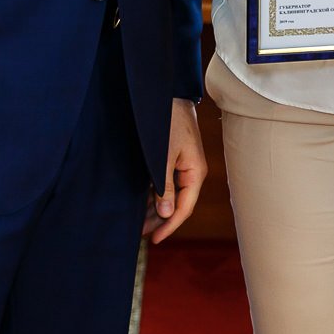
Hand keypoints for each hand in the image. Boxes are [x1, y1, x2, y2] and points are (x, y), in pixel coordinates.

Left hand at [145, 100, 204, 243]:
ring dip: (155, 209)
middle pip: (177, 204)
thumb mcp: (163, 156)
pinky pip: (165, 183)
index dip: (169, 226)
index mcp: (195, 172)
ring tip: (138, 222)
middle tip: (141, 234)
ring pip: (170, 195)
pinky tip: (142, 203)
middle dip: (160, 221)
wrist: (167, 94)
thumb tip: (166, 213)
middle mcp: (191, 172)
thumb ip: (165, 185)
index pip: (184, 208)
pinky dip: (154, 194)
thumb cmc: (168, 121)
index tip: (155, 239)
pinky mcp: (174, 159)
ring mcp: (183, 166)